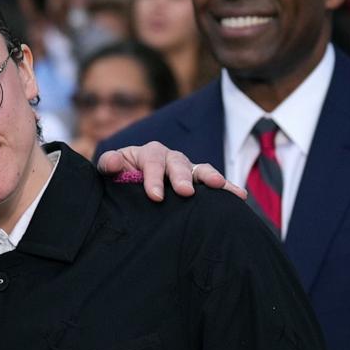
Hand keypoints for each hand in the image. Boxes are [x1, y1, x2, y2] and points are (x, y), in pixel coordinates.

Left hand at [97, 141, 246, 201]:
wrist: (129, 185)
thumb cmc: (119, 177)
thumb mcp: (110, 170)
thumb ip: (110, 164)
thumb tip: (114, 162)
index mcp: (148, 153)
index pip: (152, 162)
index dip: (153, 178)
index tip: (154, 196)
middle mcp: (170, 158)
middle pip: (178, 164)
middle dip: (182, 177)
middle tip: (185, 192)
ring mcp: (186, 170)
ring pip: (199, 170)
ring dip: (210, 177)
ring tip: (220, 186)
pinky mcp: (197, 183)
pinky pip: (213, 184)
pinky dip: (226, 188)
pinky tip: (239, 196)